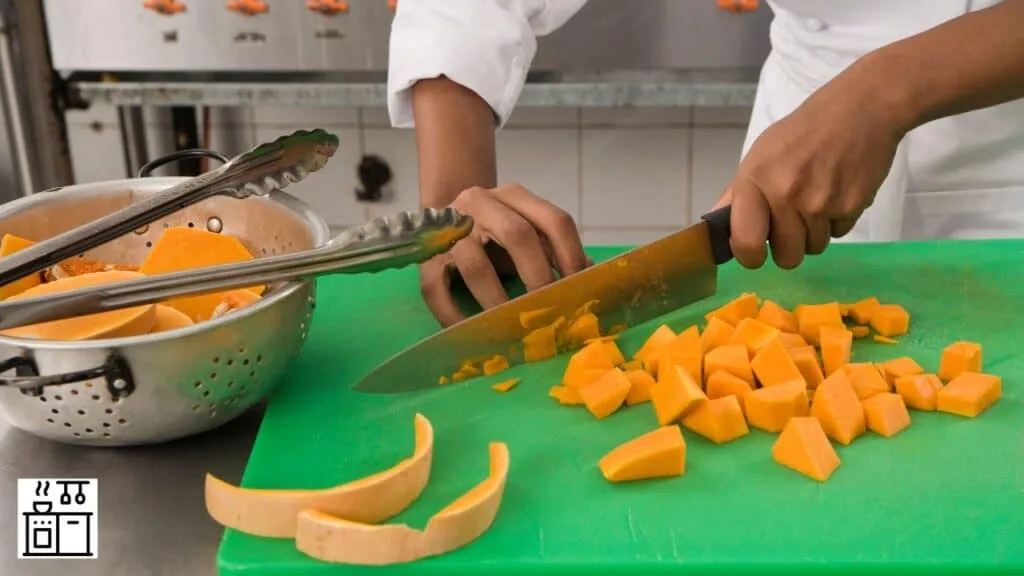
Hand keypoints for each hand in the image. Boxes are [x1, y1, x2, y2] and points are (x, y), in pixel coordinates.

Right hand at [420, 184, 588, 326]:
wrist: (443, 220)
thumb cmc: (495, 235)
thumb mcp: (526, 231)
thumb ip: (553, 250)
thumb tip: (588, 279)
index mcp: (514, 196)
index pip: (554, 220)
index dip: (572, 255)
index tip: (580, 289)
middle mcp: (480, 203)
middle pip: (516, 235)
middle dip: (538, 277)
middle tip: (548, 310)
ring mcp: (448, 229)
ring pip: (474, 263)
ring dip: (497, 299)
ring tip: (512, 325)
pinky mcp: (424, 258)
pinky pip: (436, 288)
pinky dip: (454, 314)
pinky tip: (472, 333)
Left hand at [714, 76, 906, 268]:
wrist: (860, 110)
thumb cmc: (803, 132)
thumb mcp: (760, 155)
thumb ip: (736, 194)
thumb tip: (716, 224)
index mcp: (755, 180)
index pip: (745, 242)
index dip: (749, 256)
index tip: (754, 253)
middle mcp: (786, 194)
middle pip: (786, 257)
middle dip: (787, 246)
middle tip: (790, 223)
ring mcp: (820, 203)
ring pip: (813, 247)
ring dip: (813, 233)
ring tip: (816, 200)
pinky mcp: (851, 207)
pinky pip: (839, 234)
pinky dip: (837, 221)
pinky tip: (836, 192)